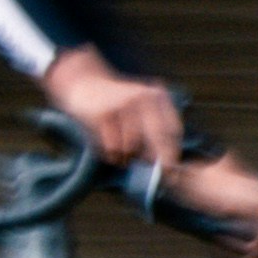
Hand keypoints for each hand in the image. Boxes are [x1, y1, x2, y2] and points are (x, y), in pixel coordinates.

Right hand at [49, 53, 178, 175]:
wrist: (85, 84)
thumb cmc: (116, 106)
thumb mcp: (140, 109)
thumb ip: (153, 132)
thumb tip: (162, 164)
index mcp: (157, 96)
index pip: (173, 130)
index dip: (173, 152)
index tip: (171, 171)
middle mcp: (143, 97)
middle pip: (158, 138)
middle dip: (156, 160)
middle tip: (153, 173)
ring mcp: (123, 105)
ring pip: (133, 147)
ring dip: (126, 157)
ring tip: (119, 151)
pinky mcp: (104, 114)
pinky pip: (113, 148)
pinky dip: (111, 155)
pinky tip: (106, 146)